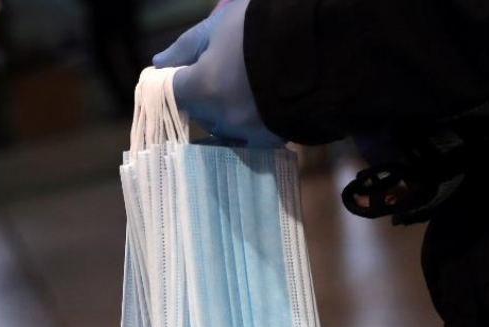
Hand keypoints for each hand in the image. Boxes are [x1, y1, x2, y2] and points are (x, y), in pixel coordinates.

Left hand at [153, 1, 283, 147]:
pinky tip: (260, 105)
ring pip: (223, 126)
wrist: (330, 42)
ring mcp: (249, 132)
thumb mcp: (223, 25)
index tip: (179, 71)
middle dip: (202, 93)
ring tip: (246, 86)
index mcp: (203, 88)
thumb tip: (159, 63)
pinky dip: (250, 122)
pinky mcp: (275, 140)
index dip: (171, 80)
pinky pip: (250, 137)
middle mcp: (222, 117)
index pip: (170, 93)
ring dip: (226, 110)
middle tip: (223, 68)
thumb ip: (187, 47)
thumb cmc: (268, 25)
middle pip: (198, 111)